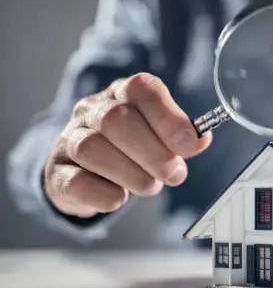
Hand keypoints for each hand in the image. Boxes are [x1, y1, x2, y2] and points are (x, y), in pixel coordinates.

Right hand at [44, 73, 211, 217]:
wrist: (88, 172)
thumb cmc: (131, 149)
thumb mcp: (160, 136)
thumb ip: (181, 137)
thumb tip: (201, 139)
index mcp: (123, 94)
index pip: (142, 89)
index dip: (169, 118)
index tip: (190, 146)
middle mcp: (92, 110)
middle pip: (116, 120)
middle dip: (154, 153)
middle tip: (174, 174)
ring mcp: (69, 139)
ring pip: (92, 148)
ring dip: (131, 174)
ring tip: (150, 186)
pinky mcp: (56, 172)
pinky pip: (75, 181)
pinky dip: (103, 194)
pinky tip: (119, 198)